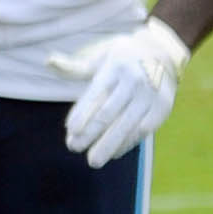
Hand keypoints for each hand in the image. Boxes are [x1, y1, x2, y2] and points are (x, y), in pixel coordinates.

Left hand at [45, 16, 190, 166]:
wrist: (164, 52)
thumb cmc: (122, 58)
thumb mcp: (100, 58)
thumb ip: (75, 67)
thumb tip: (49, 62)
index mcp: (115, 67)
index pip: (96, 94)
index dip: (83, 113)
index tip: (71, 130)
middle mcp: (133, 80)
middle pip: (109, 113)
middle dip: (91, 133)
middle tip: (74, 148)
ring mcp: (150, 95)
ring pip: (127, 125)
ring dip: (109, 145)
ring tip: (94, 161)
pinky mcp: (163, 107)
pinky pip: (143, 129)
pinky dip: (128, 143)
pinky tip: (115, 153)